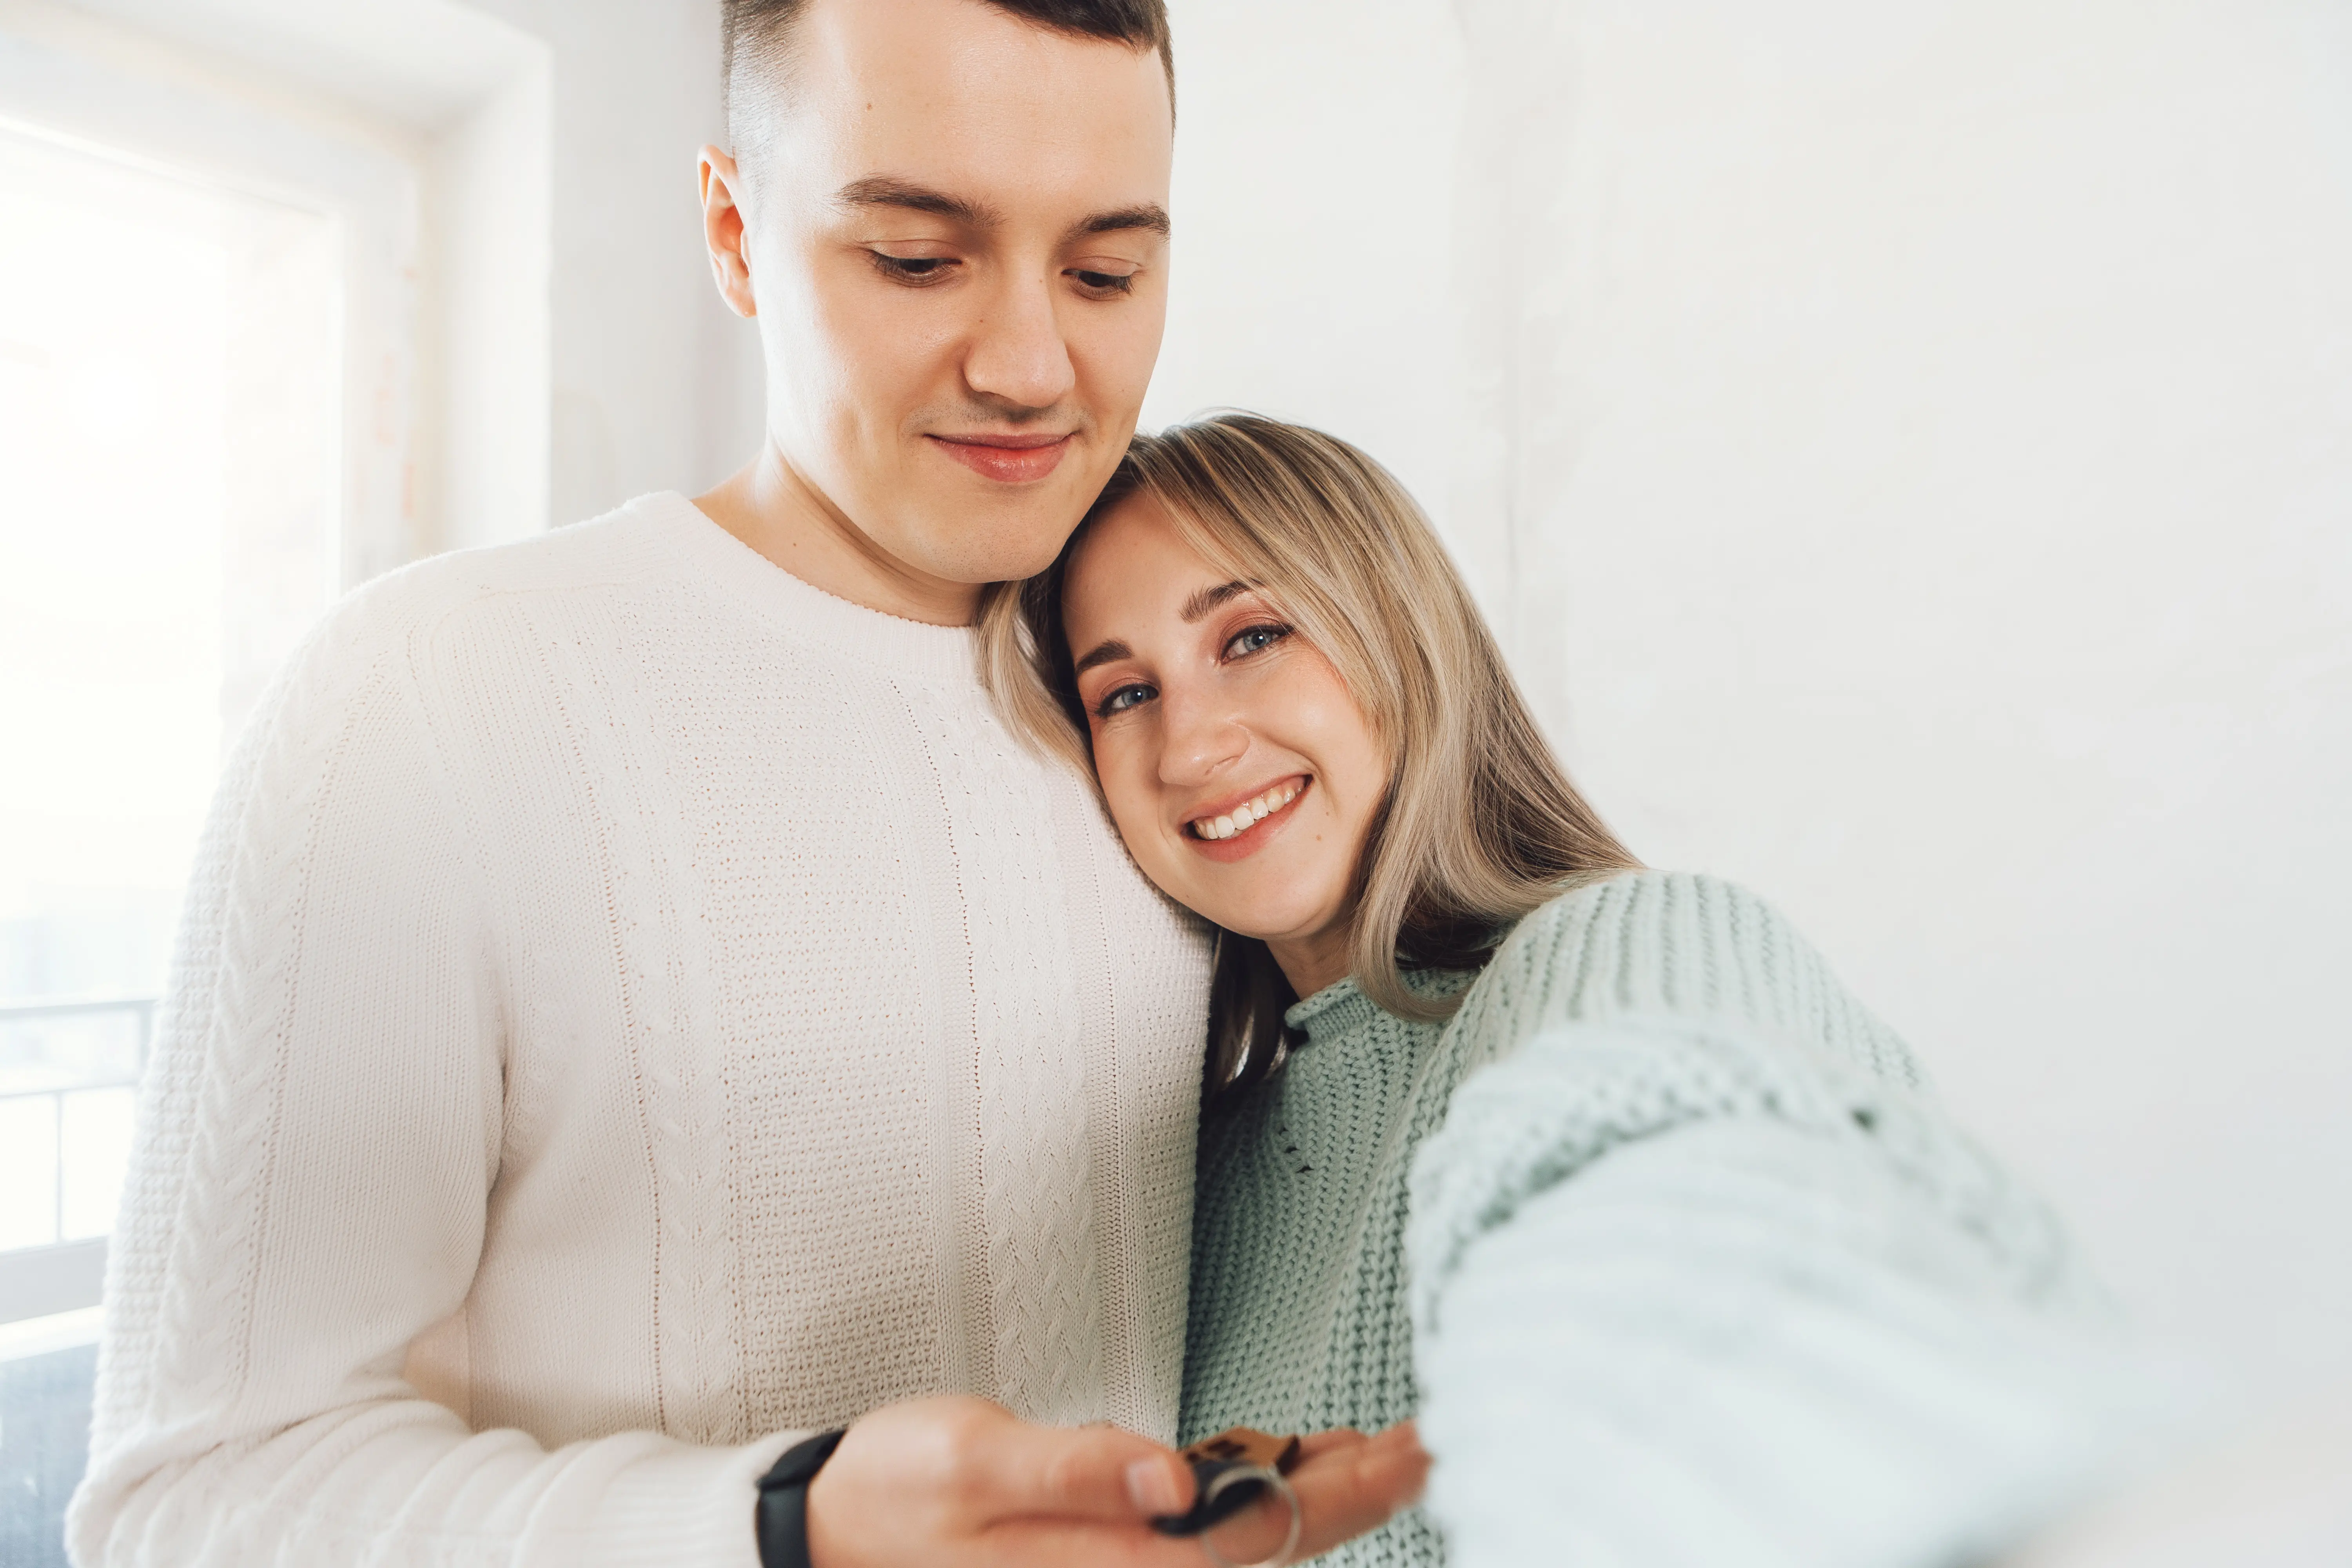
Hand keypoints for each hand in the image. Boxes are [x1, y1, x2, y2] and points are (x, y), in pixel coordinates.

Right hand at [804, 1395, 1427, 1567]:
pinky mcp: (1111, 1552)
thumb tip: (1169, 1474)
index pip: (1265, 1533)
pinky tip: (1288, 1456)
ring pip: (1252, 1543)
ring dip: (1318, 1493)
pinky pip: (1209, 1534)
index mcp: (1115, 1566)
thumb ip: (1075, 1468)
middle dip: (1358, 1491)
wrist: (831, 1533)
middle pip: (1277, 1546)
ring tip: (1381, 1445)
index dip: (1350, 1490)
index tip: (1415, 1447)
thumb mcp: (972, 1463)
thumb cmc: (894, 1499)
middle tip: (1427, 1437)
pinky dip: (1260, 1491)